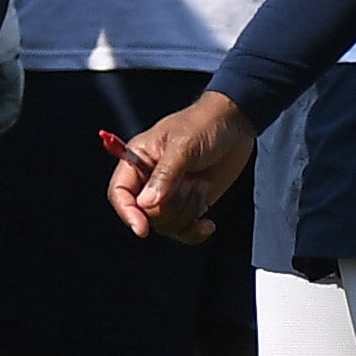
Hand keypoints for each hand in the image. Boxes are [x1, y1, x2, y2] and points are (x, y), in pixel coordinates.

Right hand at [102, 91, 251, 244]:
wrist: (235, 123)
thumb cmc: (204, 124)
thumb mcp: (183, 145)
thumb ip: (164, 175)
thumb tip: (146, 204)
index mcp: (137, 160)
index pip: (119, 193)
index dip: (127, 212)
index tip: (142, 228)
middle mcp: (149, 180)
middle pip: (145, 213)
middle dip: (171, 206)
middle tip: (192, 184)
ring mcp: (170, 194)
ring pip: (166, 224)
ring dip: (188, 212)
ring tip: (202, 185)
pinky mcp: (189, 204)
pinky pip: (183, 230)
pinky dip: (195, 232)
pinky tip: (207, 223)